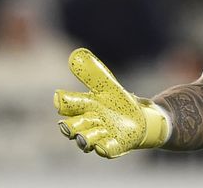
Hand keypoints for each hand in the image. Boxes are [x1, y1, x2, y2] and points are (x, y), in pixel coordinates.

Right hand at [54, 48, 169, 157]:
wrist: (142, 118)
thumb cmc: (118, 102)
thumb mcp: (106, 86)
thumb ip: (92, 73)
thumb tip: (75, 54)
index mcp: (84, 107)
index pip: (68, 105)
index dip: (64, 102)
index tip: (60, 98)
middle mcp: (89, 124)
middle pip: (73, 127)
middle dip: (70, 127)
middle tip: (67, 126)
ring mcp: (102, 136)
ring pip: (88, 139)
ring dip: (86, 138)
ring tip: (83, 137)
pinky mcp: (116, 145)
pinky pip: (108, 149)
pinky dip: (105, 148)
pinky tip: (102, 147)